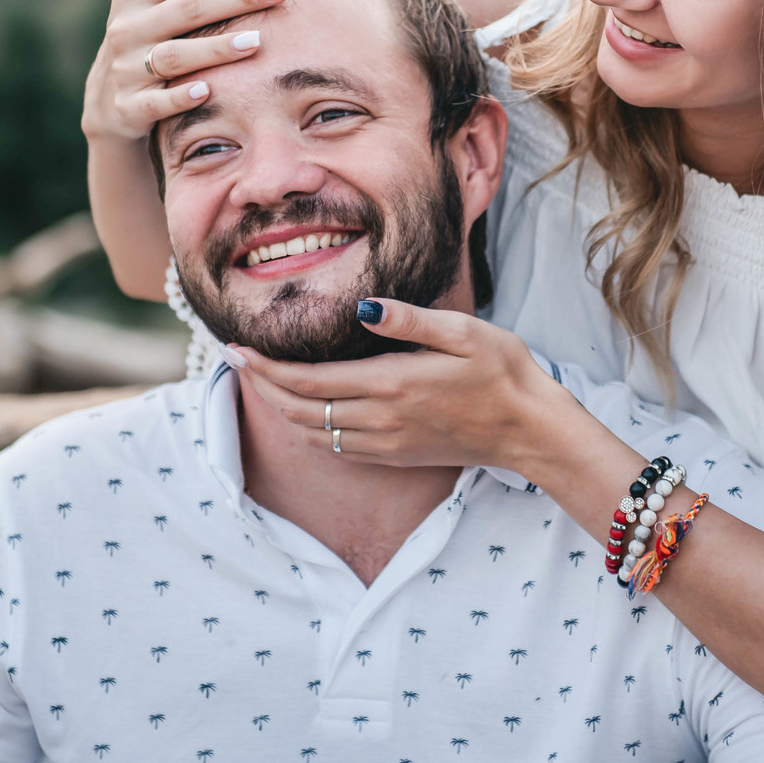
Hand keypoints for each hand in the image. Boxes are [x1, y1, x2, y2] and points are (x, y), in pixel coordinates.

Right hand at [80, 0, 295, 143]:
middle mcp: (125, 26)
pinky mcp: (126, 108)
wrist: (111, 103)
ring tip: (256, 41)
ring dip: (215, 48)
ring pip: (175, 55)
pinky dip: (180, 97)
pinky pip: (155, 103)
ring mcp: (124, 69)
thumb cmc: (153, 36)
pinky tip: (209, 91)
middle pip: (189, 8)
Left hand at [230, 299, 587, 472]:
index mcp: (390, 383)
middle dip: (261, 386)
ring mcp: (387, 443)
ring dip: (279, 409)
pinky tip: (302, 412)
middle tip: (234, 361)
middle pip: (300, 410)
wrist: (529, 428)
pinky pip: (338, 448)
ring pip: (314, 433)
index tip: (236, 348)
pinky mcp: (397, 455)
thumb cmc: (502, 371)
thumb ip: (409, 320)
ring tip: (259, 382)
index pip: (309, 380)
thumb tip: (363, 306)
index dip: (266, 368)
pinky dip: (308, 429)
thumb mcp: (462, 332)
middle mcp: (380, 419)